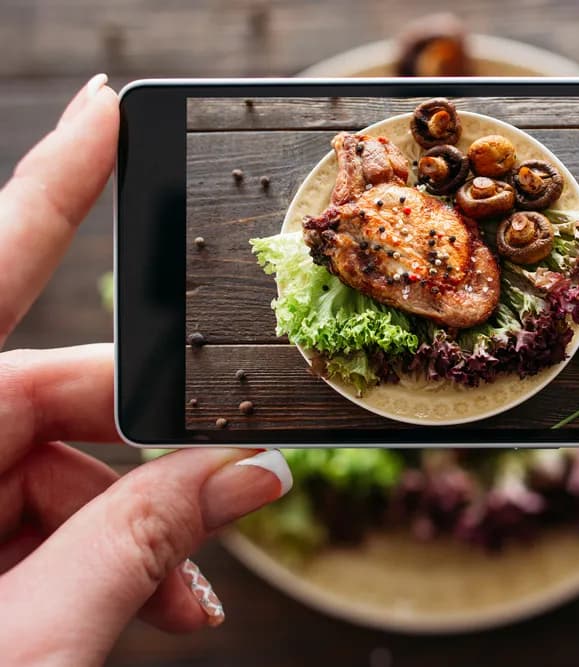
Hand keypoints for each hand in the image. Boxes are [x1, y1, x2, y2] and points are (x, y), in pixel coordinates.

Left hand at [0, 75, 292, 665]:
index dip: (54, 183)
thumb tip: (247, 478)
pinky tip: (148, 608)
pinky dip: (94, 561)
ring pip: (48, 469)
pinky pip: (26, 520)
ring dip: (132, 531)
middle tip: (230, 498)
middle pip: (46, 396)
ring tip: (182, 603)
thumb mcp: (24, 641)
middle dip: (149, 454)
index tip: (110, 115)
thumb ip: (138, 549)